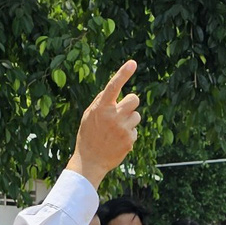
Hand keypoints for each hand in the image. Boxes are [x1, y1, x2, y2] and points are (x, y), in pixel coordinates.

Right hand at [67, 61, 141, 185]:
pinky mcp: (130, 140)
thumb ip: (101, 102)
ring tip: (116, 130)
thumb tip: (115, 90)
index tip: (132, 63)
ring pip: (136, 115)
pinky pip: (135, 130)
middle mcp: (113, 116)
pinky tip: (117, 141)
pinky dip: (128, 134)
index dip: (123, 73)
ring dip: (129, 120)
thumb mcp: (89, 116)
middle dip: (130, 103)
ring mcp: (123, 129)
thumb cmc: (88, 135)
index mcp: (101, 108)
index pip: (113, 86)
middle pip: (134, 99)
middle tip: (121, 112)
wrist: (90, 161)